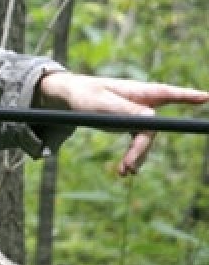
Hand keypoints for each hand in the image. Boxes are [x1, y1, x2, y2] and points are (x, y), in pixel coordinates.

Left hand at [39, 72, 208, 175]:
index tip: (205, 97)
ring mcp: (134, 114)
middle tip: (129, 167)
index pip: (166, 93)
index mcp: (136, 91)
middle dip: (143, 148)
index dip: (187, 96)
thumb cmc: (85, 94)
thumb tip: (152, 117)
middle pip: (151, 128)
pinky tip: (124, 170)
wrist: (68, 97)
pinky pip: (136, 143)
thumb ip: (125, 110)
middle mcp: (139, 102)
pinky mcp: (127, 124)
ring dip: (137, 156)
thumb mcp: (101, 103)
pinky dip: (132, 156)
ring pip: (144, 139)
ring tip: (124, 172)